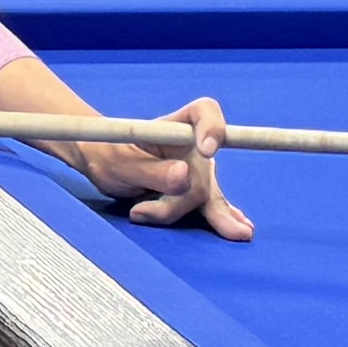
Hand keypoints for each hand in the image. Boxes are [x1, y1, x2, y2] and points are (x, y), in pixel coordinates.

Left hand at [68, 96, 252, 240]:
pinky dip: (223, 218)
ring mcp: (197, 172)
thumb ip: (151, 171)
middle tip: (142, 212)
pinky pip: (211, 207)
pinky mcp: (194, 195)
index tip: (207, 150)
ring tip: (233, 233)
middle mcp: (192, 147)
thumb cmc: (109, 157)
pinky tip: (241, 228)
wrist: (106, 170)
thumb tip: (185, 177)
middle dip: (184, 197)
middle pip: (202, 171)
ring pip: (204, 196)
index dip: (212, 127)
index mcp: (175, 126)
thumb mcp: (120, 164)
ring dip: (208, 216)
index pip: (204, 113)